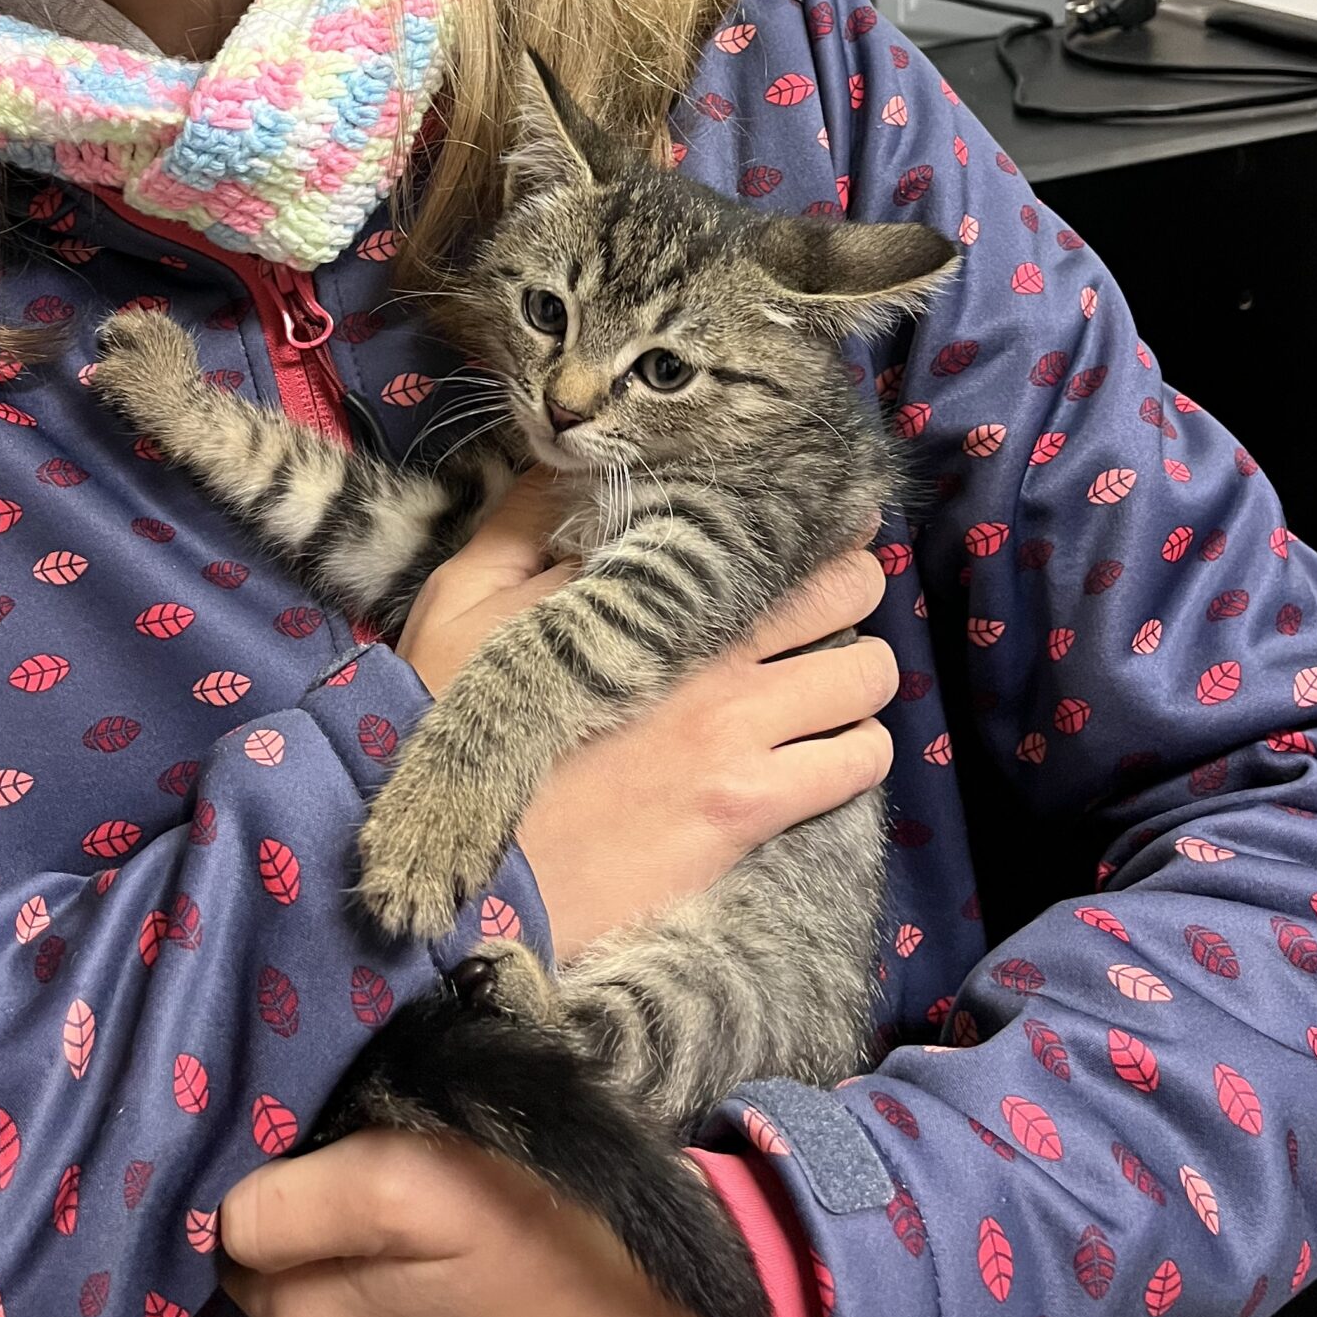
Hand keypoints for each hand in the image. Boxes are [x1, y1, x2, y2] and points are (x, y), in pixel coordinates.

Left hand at [218, 1128, 772, 1316]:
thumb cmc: (543, 1235)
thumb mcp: (413, 1180)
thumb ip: (296, 1193)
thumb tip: (229, 1196)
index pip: (229, 1215)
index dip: (270, 1157)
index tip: (319, 1122)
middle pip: (261, 1260)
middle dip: (296, 1207)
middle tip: (368, 1151)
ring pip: (309, 1290)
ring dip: (336, 1250)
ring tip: (410, 1210)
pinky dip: (375, 1294)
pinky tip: (434, 1267)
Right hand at [395, 472, 893, 960]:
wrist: (456, 854)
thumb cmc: (448, 715)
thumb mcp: (464, 596)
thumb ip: (523, 519)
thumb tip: (571, 462)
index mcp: (650, 590)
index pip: (763, 527)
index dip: (799, 518)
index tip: (806, 517)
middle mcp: (710, 649)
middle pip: (845, 586)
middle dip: (848, 585)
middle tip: (825, 603)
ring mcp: (738, 731)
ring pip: (868, 674)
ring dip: (856, 671)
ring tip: (825, 685)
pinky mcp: (749, 809)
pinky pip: (858, 763)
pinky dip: (856, 751)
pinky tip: (822, 753)